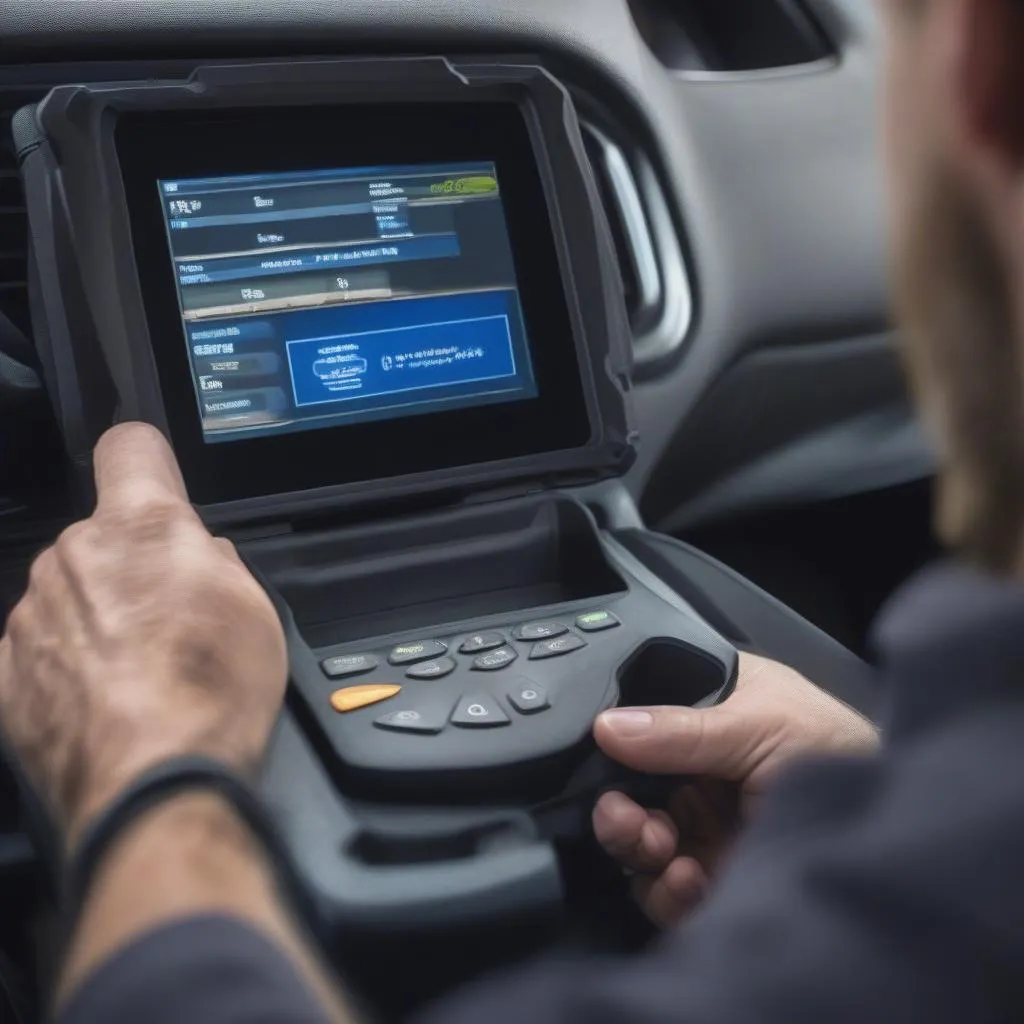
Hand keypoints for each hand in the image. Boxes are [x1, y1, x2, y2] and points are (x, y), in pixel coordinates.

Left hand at [0, 423, 287, 845]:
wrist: (151, 784)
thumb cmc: (208, 695)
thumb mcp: (256, 608)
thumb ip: (216, 562)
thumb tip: (201, 558)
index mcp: (141, 528)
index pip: (129, 447)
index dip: (147, 462)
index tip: (155, 483)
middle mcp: (73, 558)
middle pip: (100, 538)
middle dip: (132, 567)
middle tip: (174, 620)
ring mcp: (32, 617)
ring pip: (70, 596)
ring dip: (101, 621)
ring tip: (146, 675)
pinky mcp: (8, 674)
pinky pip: (43, 651)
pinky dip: (72, 670)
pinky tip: (112, 702)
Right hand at [592, 652, 877, 927]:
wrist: (894, 832)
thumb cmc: (842, 751)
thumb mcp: (762, 722)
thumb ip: (683, 728)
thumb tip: (609, 726)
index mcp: (706, 711)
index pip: (638, 722)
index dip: (615, 740)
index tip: (605, 754)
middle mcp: (696, 767)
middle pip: (627, 787)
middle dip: (618, 806)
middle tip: (627, 817)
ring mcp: (702, 823)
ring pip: (636, 840)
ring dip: (635, 846)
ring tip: (659, 847)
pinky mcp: (712, 876)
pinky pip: (662, 889)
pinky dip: (663, 890)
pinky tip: (687, 877)